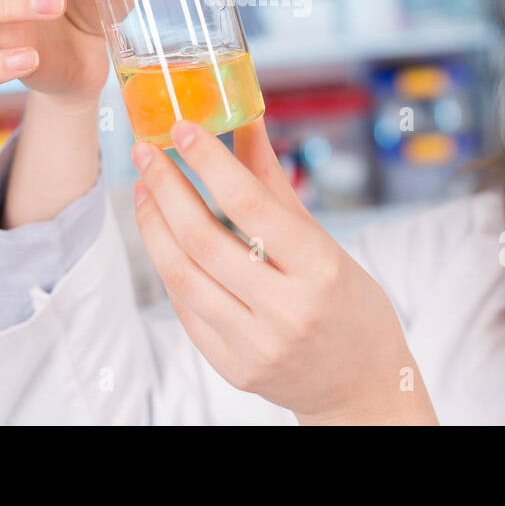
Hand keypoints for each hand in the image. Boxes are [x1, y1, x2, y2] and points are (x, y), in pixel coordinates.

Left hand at [130, 116, 437, 424]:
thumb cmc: (347, 303)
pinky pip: (186, 309)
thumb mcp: (323, 241)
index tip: (182, 129)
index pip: (251, 204)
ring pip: (183, 275)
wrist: (360, 385)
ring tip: (144, 191)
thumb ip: (275, 184)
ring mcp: (257, 344)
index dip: (210, 162)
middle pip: (204, 239)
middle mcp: (288, 309)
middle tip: (145, 153)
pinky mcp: (234, 369)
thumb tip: (245, 120)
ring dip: (154, 226)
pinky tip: (162, 238)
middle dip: (166, 188)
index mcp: (320, 268)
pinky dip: (169, 267)